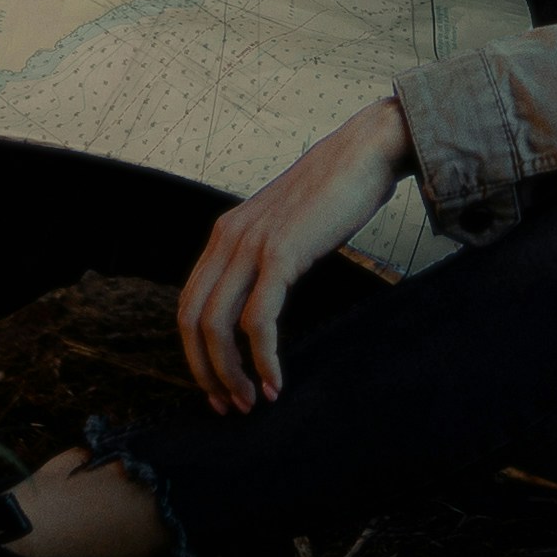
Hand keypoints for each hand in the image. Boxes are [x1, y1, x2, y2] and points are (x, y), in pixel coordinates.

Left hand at [177, 98, 410, 412]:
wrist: (366, 150)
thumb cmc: (336, 192)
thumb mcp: (286, 227)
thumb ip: (267, 257)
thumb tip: (265, 300)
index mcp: (224, 234)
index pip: (189, 304)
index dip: (195, 353)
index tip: (217, 386)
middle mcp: (228, 238)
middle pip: (192, 320)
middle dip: (205, 372)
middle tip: (228, 407)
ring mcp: (252, 244)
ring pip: (218, 326)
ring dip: (231, 373)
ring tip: (252, 402)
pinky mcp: (281, 253)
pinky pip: (258, 320)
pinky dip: (263, 359)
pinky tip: (275, 381)